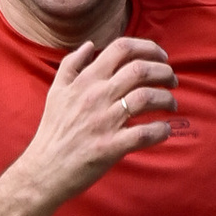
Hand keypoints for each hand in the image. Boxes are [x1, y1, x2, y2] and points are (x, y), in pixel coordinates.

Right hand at [23, 33, 175, 204]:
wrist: (43, 169)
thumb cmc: (53, 131)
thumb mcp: (56, 91)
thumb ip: (72, 65)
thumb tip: (91, 45)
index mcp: (86, 80)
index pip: (122, 49)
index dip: (148, 47)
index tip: (161, 56)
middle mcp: (96, 96)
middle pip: (140, 69)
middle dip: (164, 71)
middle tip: (172, 80)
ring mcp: (103, 122)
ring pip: (145, 98)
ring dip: (166, 98)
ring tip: (171, 104)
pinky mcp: (109, 147)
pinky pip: (143, 134)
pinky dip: (160, 130)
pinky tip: (165, 130)